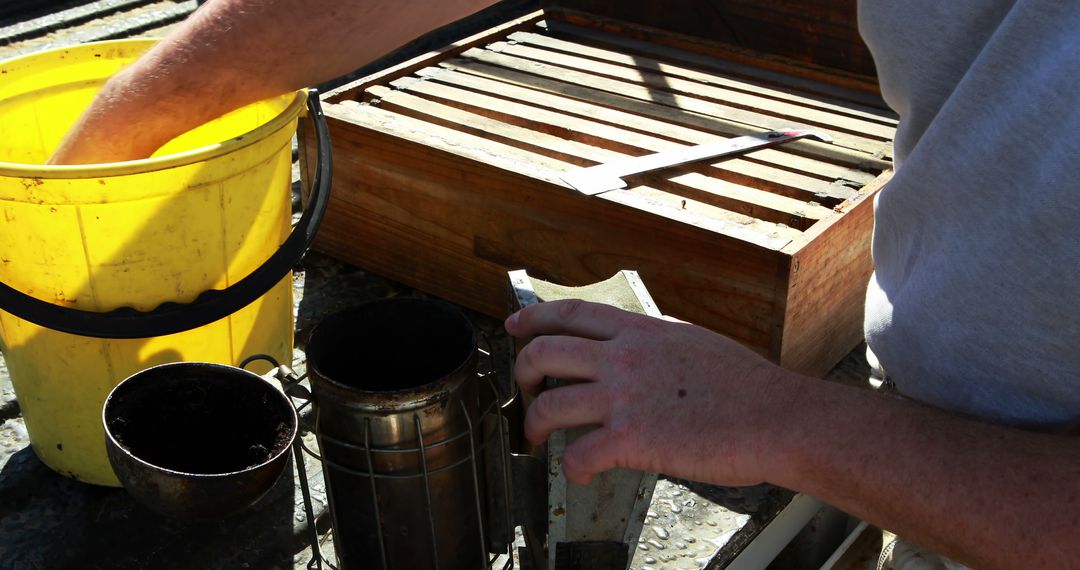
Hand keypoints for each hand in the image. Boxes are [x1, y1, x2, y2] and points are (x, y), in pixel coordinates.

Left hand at [504, 299, 802, 485]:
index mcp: (641, 331)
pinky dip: (571, 469)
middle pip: (545, 352)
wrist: (777, 417)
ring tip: (537, 438)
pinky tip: (580, 473)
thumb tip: (636, 349)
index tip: (515, 326)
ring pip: (549, 404)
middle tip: (525, 389)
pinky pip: (578, 454)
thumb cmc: (747, 387)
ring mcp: (625, 396)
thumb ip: (655, 343)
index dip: (534, 318)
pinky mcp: (632, 438)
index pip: (572, 313)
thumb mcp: (693, 342)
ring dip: (534, 425)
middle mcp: (624, 357)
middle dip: (523, 373)